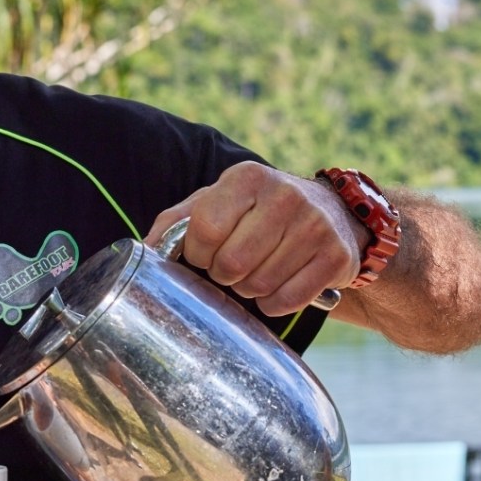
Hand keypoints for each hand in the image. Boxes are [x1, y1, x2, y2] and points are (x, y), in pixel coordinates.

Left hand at [145, 162, 364, 316]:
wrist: (332, 212)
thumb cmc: (260, 210)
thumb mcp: (219, 200)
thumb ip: (178, 221)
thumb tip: (144, 249)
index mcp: (248, 177)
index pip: (205, 229)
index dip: (196, 253)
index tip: (203, 253)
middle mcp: (285, 196)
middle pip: (231, 263)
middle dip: (223, 274)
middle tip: (232, 266)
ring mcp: (315, 226)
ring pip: (259, 286)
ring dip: (248, 290)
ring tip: (256, 271)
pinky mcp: (336, 257)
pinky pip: (287, 301)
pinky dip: (273, 303)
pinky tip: (277, 284)